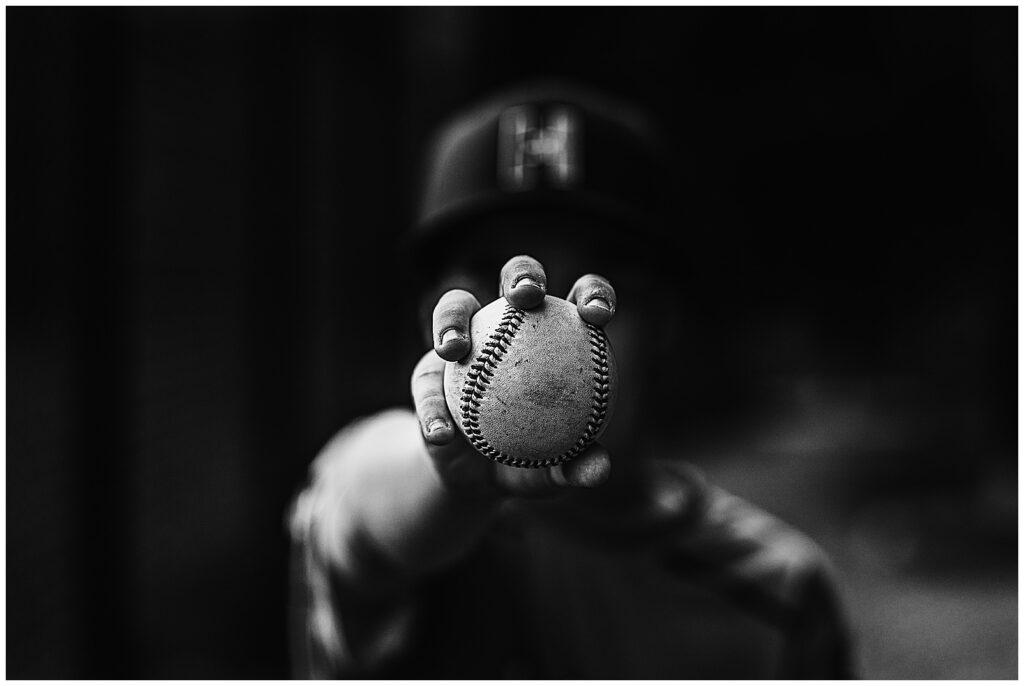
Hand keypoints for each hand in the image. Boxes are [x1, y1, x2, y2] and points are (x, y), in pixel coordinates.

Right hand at [411, 255, 616, 499]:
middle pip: (516, 278)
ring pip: (455, 305)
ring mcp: (463, 339)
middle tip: (525, 297)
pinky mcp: (426, 370)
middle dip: (523, 273)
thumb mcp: (553, 473)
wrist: (476, 479)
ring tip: (455, 350)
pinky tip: (440, 433)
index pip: (581, 303)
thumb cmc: (529, 463)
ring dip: (452, 318)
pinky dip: (432, 409)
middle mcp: (507, 324)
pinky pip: (425, 383)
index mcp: (557, 337)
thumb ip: (575, 468)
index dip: (594, 294)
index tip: (597, 316)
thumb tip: (598, 471)